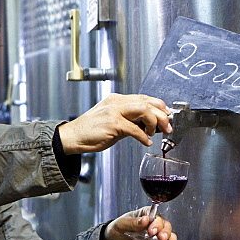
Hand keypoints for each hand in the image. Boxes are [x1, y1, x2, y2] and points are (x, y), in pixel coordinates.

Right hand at [57, 93, 171, 154]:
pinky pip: (134, 128)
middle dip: (161, 115)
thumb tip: (147, 125)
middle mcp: (116, 102)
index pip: (144, 98)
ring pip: (144, 109)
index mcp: (117, 100)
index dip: (159, 105)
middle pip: (147, 102)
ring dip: (154, 122)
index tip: (166, 115)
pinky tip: (146, 141)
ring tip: (155, 133)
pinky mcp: (112, 123)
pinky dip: (143, 136)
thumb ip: (129, 121)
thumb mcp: (113, 122)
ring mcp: (114, 111)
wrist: (72, 137)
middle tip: (167, 127)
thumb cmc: (90, 131)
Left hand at [103, 208, 177, 239]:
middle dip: (165, 231)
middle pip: (165, 226)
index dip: (156, 222)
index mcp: (144, 216)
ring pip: (169, 237)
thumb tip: (145, 220)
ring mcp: (154, 238)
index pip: (155, 216)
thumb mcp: (120, 225)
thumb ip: (133, 223)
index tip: (151, 230)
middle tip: (160, 237)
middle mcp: (152, 225)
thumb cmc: (116, 231)